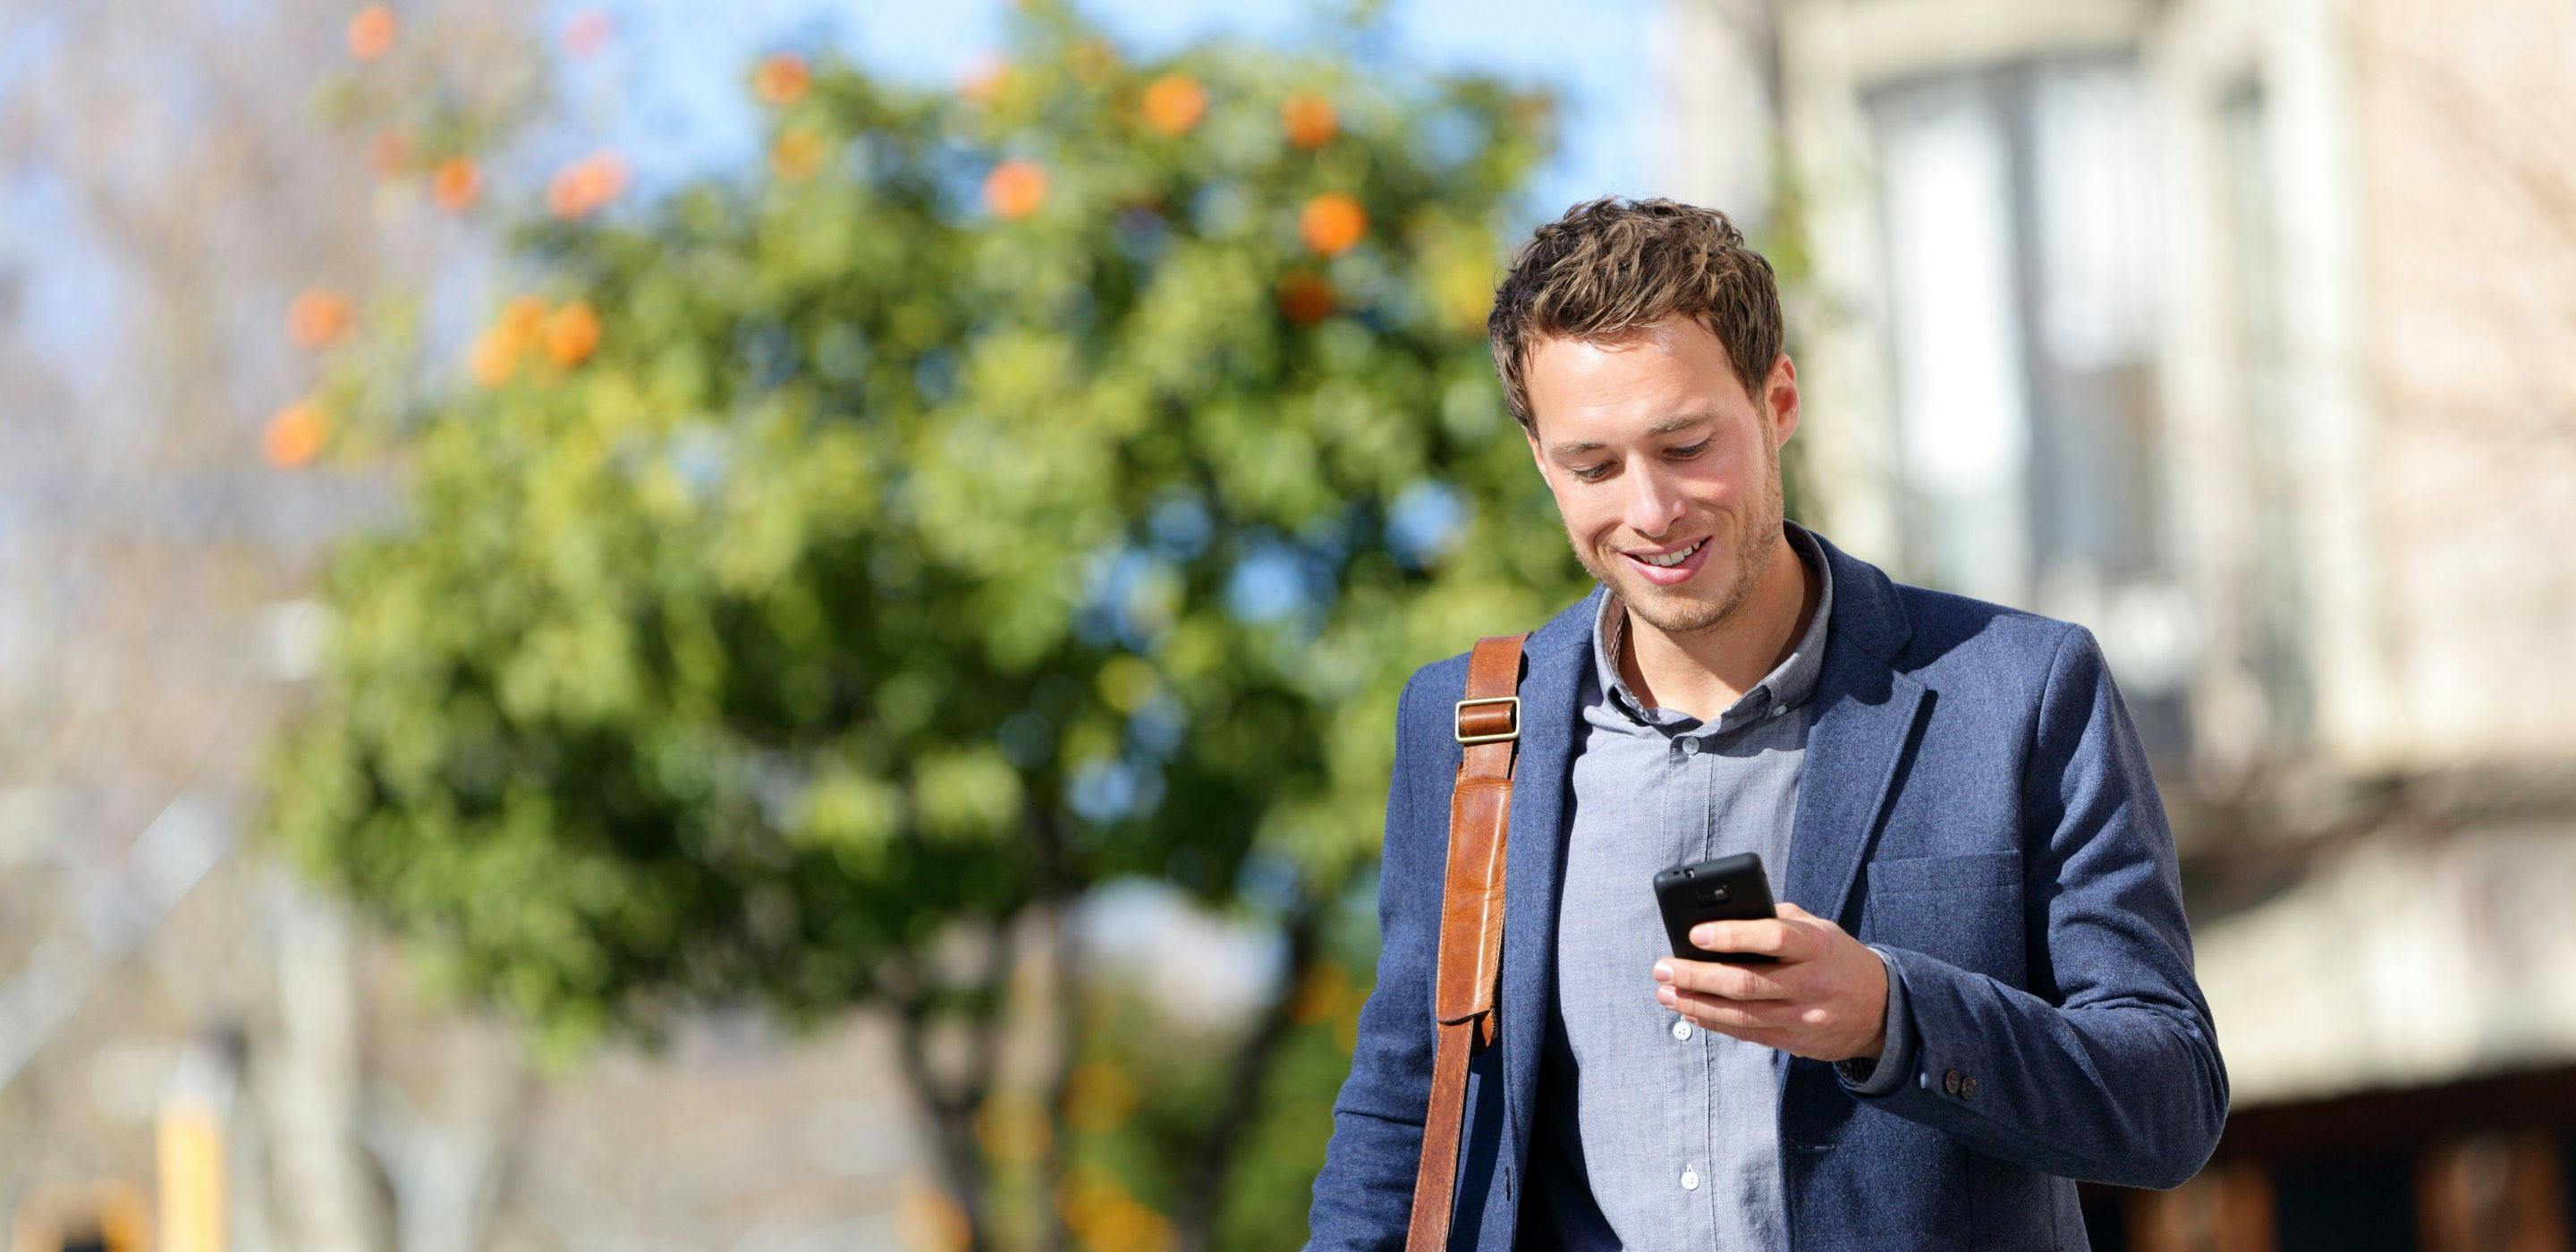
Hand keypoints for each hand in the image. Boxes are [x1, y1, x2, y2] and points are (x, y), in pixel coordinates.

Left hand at [1650, 901, 1886, 1062]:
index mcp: (1817, 946)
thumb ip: (1777, 919)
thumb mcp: (1819, 928)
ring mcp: (1804, 1018)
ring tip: (1666, 993)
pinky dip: (1714, 1023)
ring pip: (1741, 1015)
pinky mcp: (1796, 1042)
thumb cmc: (1836, 957)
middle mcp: (1811, 984)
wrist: (1881, 1009)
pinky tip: (1690, 1012)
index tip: (1694, 934)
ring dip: (1696, 1004)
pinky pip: (1747, 1034)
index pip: (1772, 938)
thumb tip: (1724, 915)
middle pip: (1746, 983)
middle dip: (1696, 977)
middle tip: (1662, 968)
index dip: (1731, 936)